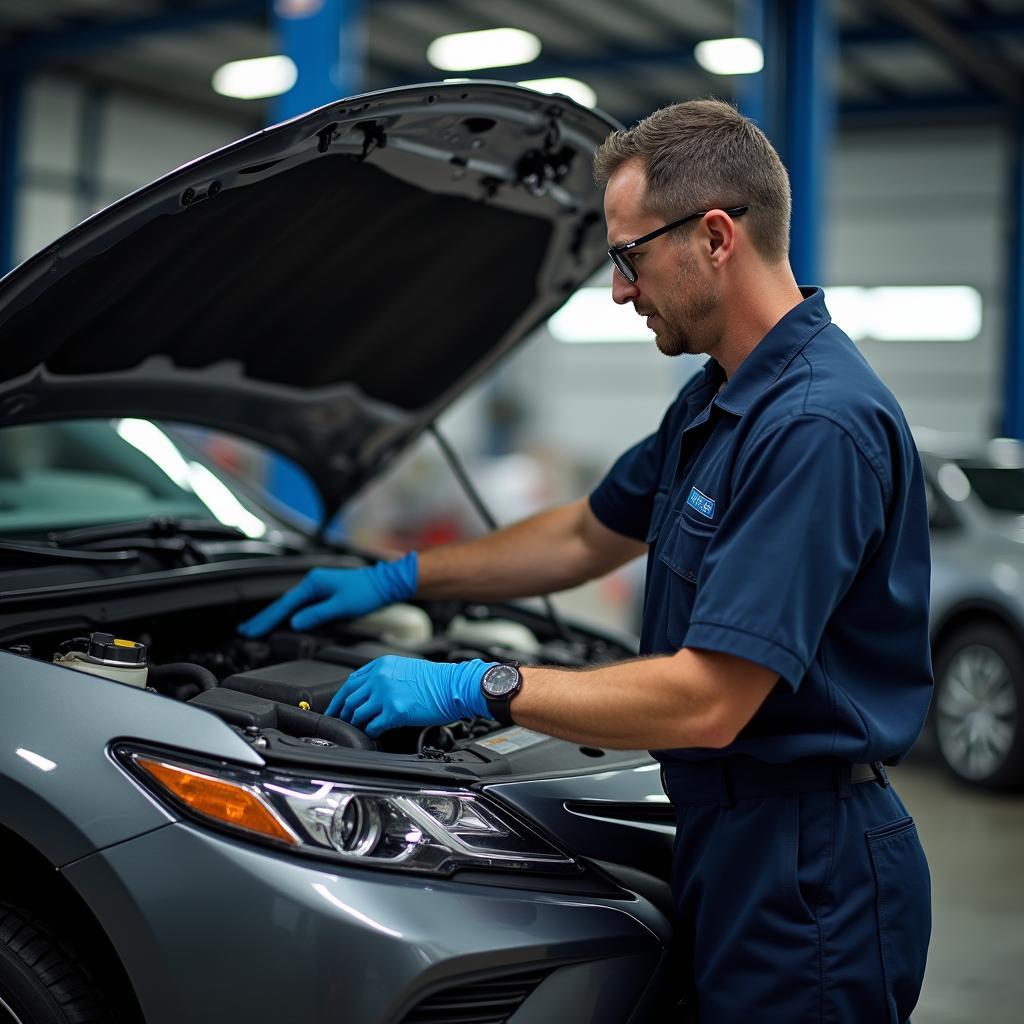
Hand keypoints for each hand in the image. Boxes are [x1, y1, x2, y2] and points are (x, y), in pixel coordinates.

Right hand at [237, 552, 417, 636]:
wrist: (386, 583)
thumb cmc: (367, 591)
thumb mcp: (341, 605)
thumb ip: (317, 614)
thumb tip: (296, 622)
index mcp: (313, 583)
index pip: (284, 605)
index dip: (267, 619)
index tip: (252, 630)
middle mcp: (313, 582)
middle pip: (282, 604)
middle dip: (264, 618)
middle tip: (245, 630)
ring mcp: (318, 587)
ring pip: (290, 604)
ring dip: (274, 616)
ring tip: (258, 627)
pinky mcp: (324, 593)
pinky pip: (299, 605)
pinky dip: (288, 614)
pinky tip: (283, 620)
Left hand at [325, 656, 494, 736]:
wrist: (454, 686)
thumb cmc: (436, 679)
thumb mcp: (405, 667)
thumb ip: (384, 676)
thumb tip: (370, 692)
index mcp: (381, 665)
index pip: (350, 682)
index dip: (340, 698)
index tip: (336, 707)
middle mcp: (380, 678)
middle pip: (349, 698)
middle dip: (343, 713)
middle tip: (341, 723)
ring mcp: (386, 694)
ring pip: (357, 713)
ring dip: (356, 723)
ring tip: (359, 729)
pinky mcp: (395, 711)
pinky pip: (372, 725)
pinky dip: (370, 731)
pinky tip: (374, 733)